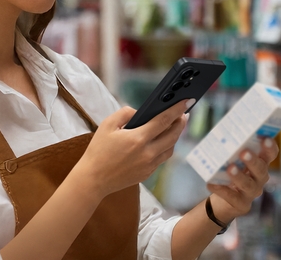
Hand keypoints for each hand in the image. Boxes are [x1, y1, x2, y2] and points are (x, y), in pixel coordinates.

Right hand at [73, 99, 191, 198]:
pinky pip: (162, 158)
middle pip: (173, 135)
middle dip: (181, 122)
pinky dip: (166, 147)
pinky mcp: (147, 173)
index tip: (187, 101)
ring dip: (175, 136)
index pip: (164, 120)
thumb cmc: (98, 151)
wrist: (93, 180)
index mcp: (138, 139)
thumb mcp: (107, 125)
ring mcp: (149, 165)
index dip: (177, 110)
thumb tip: (140, 112)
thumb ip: (125, 113)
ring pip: (170, 148)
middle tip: (184, 113)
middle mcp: (148, 153)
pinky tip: (162, 141)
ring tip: (174, 126)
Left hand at [206, 137, 278, 222]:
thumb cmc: (230, 175)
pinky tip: (211, 183)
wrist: (224, 202)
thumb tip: (222, 134)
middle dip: (253, 161)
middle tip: (244, 152)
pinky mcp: (241, 204)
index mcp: (260, 164)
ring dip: (239, 176)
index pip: (270, 155)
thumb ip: (232, 151)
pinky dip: (221, 189)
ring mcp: (252, 193)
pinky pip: (231, 197)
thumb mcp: (234, 162)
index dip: (270, 148)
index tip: (266, 139)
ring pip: (248, 184)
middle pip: (261, 170)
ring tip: (230, 168)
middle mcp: (260, 179)